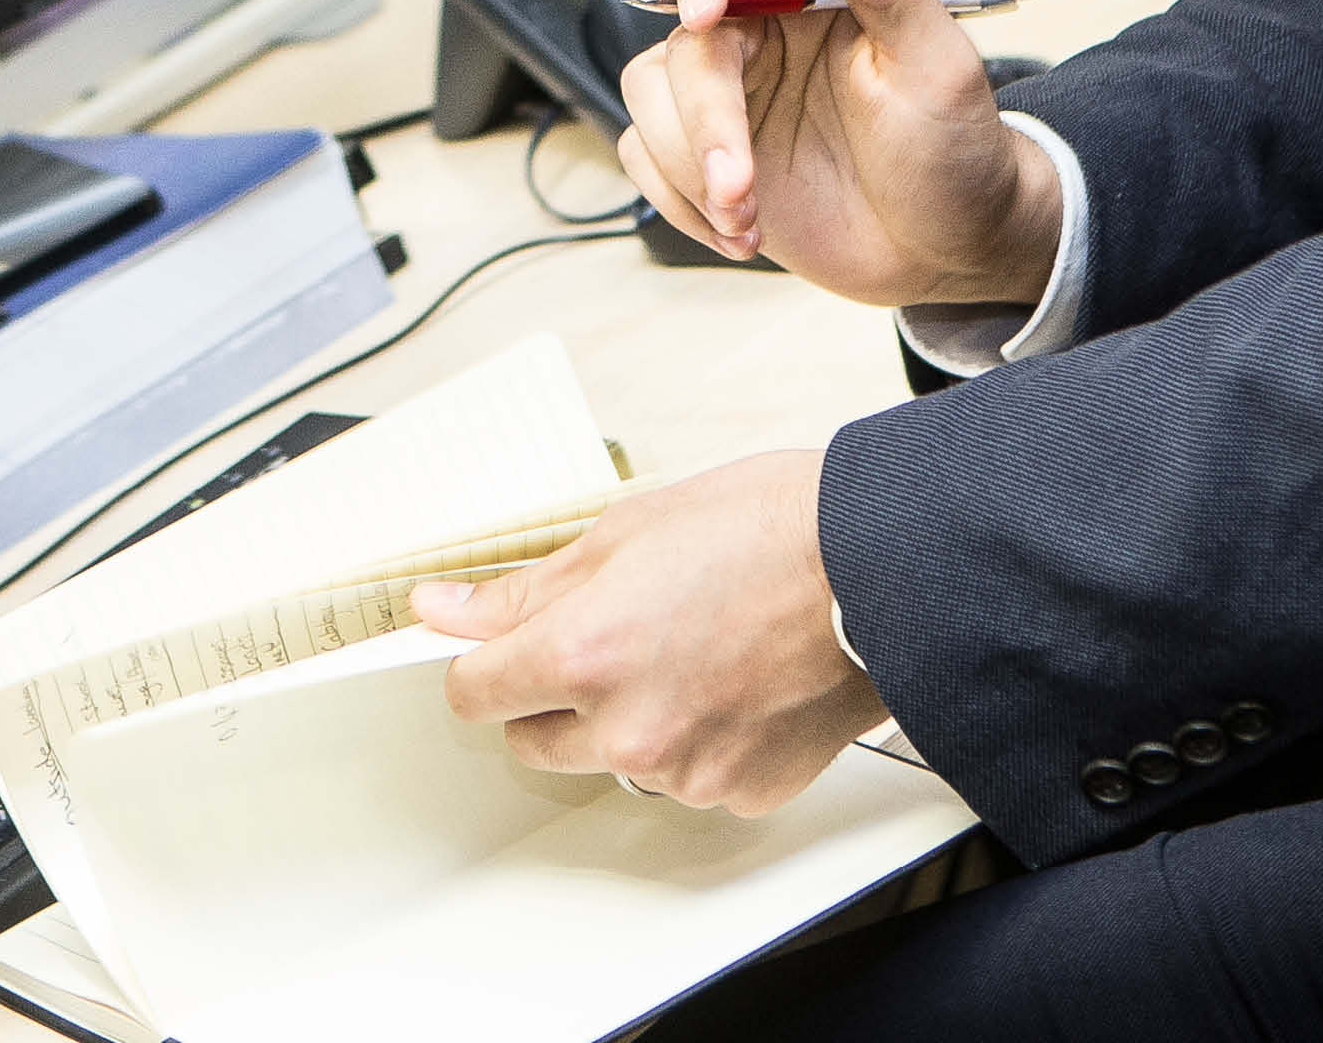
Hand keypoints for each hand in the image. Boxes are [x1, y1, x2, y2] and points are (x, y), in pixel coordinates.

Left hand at [412, 451, 884, 813]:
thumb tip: (442, 610)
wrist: (880, 566)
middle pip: (532, 741)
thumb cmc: (766, 529)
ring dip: (628, 720)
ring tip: (691, 649)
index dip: (483, 663)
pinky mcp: (739, 793)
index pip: (473, 695)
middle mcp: (627, 731)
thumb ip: (524, 590)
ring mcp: (686, 772)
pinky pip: (686, 776)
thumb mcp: (624, 532)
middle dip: (552, 694)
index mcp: (582, 655)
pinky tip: (734, 682)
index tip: (501, 647)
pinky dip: (697, 740)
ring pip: (613, 760)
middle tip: (612, 634)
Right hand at [617, 0, 1059, 308]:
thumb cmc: (954, 150)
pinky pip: (643, 154)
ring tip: (750, 218)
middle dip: (706, 119)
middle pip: (685, 35)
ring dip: (691, 169)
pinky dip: (682, 203)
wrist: (945, 246)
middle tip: (740, 184)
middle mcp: (759, 24)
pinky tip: (740, 229)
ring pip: (649, 94)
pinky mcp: (701, 146)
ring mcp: (727, 87)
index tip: (705, 13)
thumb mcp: (940, 66)